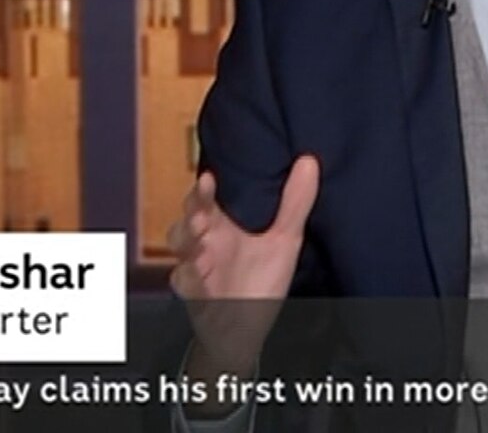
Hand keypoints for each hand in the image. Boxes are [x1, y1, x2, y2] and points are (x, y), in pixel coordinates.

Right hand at [167, 157, 318, 380]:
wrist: (247, 326)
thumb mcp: (284, 241)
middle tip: (203, 215)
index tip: (210, 179)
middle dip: (191, 212)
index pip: (207, 198)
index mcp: (224, 224)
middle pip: (187, 216)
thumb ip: (294, 203)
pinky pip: (181, 279)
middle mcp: (206, 240)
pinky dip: (189, 276)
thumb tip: (309, 161)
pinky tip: (202, 276)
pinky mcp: (191, 290)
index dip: (204, 188)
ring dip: (186, 239)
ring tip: (202, 239)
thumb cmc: (262, 280)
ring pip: (178, 243)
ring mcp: (195, 263)